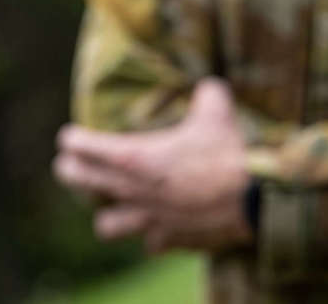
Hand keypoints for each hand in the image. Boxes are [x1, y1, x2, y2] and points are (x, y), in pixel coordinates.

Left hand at [52, 78, 252, 252]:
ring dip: (108, 214)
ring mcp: (147, 218)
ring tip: (116, 202)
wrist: (258, 199)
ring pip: (104, 226)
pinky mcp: (168, 239)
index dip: (72, 138)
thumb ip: (205, 94)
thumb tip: (208, 85)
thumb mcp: (216, 111)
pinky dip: (153, 235)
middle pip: (74, 179)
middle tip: (75, 163)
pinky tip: (161, 224)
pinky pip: (149, 243)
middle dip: (70, 169)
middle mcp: (130, 189)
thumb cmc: (229, 151)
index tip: (74, 135)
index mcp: (131, 156)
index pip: (77, 145)